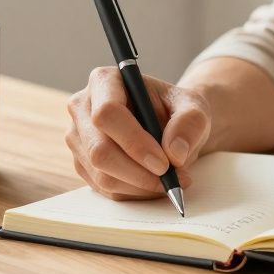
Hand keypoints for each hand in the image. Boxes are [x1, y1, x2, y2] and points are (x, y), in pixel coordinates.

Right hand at [66, 66, 211, 199]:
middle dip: (138, 172)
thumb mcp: (194, 107)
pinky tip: (154, 183)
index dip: (134, 142)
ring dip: (141, 186)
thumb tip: (174, 152)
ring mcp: (79, 138)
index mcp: (105, 81)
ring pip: (102, 175)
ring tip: (171, 180)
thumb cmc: (177, 109)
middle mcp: (83, 108)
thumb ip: (190, 123)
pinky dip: (135, 192)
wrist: (170, 124)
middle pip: (99, 150)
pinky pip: (105, 189)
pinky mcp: (83, 164)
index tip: (164, 162)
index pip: (107, 113)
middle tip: (171, 179)